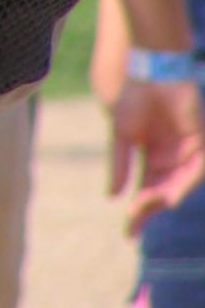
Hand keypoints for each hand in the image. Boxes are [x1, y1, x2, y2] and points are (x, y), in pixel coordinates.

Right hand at [107, 77, 204, 231]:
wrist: (149, 72)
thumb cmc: (133, 99)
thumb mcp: (121, 136)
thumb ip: (119, 165)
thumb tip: (111, 195)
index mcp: (153, 158)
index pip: (146, 191)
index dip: (138, 212)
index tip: (127, 234)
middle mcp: (172, 159)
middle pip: (163, 193)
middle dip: (148, 209)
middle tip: (133, 220)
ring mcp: (186, 152)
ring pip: (179, 186)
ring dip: (163, 199)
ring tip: (144, 207)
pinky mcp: (199, 143)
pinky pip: (196, 171)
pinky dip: (184, 185)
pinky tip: (168, 195)